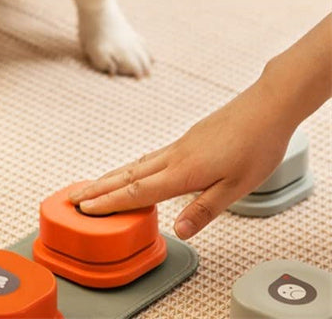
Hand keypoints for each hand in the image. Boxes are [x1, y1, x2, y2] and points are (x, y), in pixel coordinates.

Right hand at [68, 79, 294, 238]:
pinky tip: (132, 172)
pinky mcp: (186, 140)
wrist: (265, 107)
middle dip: (98, 188)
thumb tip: (177, 230)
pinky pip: (149, 157)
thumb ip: (204, 209)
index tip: (86, 209)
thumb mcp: (237, 187)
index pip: (138, 191)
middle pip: (127, 175)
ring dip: (111, 177)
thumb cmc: (256, 147)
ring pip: (136, 164)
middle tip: (73, 198)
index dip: (110, 202)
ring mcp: (178, 146)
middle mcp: (174, 156)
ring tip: (93, 187)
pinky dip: (131, 168)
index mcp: (184, 171)